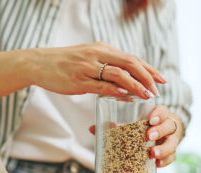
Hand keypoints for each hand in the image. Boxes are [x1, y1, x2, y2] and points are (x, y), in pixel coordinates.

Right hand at [24, 41, 165, 98]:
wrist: (40, 63)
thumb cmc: (66, 62)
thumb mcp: (89, 58)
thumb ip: (106, 67)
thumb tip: (124, 84)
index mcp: (102, 48)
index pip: (132, 58)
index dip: (149, 68)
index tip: (161, 78)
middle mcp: (98, 54)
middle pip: (130, 63)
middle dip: (148, 76)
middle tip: (159, 88)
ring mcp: (87, 66)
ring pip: (118, 74)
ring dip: (135, 85)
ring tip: (147, 95)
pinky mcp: (78, 79)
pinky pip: (100, 85)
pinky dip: (114, 90)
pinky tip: (125, 95)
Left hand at [88, 105, 183, 167]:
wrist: (161, 134)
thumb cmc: (143, 126)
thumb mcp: (132, 123)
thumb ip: (115, 126)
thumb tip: (92, 128)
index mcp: (158, 115)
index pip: (163, 110)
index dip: (158, 114)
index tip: (150, 119)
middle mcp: (167, 126)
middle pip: (169, 125)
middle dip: (160, 130)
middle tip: (149, 136)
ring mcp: (171, 139)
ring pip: (173, 142)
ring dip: (163, 148)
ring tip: (152, 153)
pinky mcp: (171, 152)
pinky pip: (172, 157)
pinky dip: (165, 161)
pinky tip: (157, 164)